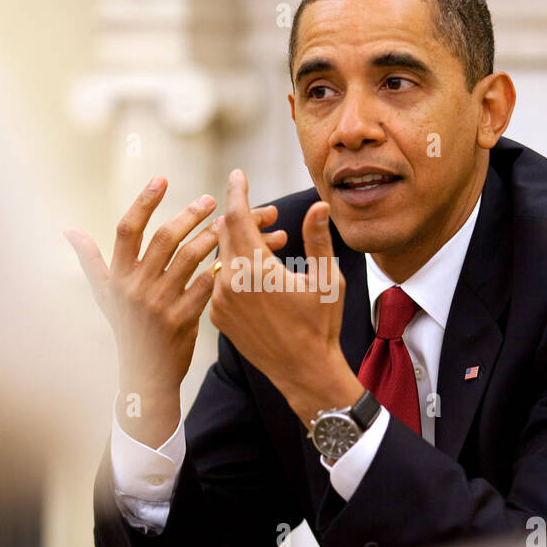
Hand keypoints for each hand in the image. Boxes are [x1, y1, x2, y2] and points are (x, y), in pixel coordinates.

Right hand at [66, 175, 284, 447]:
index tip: (162, 179)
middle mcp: (134, 288)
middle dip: (189, 214)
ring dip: (210, 237)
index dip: (144, 201)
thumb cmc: (126, 329)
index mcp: (117, 277)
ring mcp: (158, 305)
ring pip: (190, 258)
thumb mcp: (105, 296)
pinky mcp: (182, 320)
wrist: (144, 376)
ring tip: (224, 225)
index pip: (127, 230)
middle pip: (164, 238)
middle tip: (209, 200)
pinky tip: (231, 258)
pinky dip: (218, 269)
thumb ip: (91, 261)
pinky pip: (205, 285)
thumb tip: (69, 231)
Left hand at [210, 169, 363, 424]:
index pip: (237, 217)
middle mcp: (231, 283)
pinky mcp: (219, 317)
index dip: (238, 192)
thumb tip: (318, 205)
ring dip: (244, 245)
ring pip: (223, 257)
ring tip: (275, 246)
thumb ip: (318, 239)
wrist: (304, 372)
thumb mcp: (327, 280)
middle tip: (272, 216)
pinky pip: (220, 280)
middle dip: (247, 218)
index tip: (238, 174)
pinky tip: (260, 274)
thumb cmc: (320, 326)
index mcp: (257, 268)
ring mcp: (221, 301)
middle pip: (227, 233)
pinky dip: (236, 269)